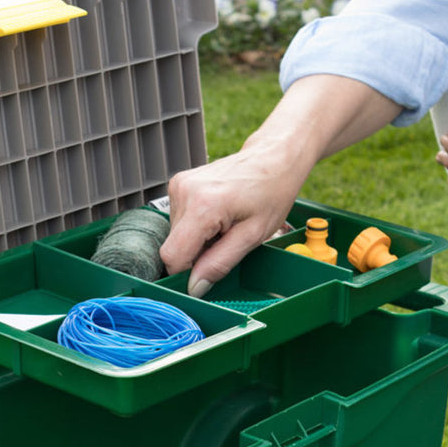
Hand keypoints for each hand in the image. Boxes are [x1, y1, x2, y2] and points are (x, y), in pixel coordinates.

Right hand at [160, 146, 302, 297]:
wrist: (274, 158)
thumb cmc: (271, 192)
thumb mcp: (252, 237)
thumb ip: (219, 264)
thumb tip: (195, 288)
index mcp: (203, 205)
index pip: (173, 256)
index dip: (186, 272)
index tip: (205, 273)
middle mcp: (184, 191)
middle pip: (174, 246)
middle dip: (196, 254)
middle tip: (225, 241)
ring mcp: (179, 184)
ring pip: (175, 235)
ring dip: (197, 240)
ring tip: (224, 225)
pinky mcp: (178, 183)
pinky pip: (178, 220)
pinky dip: (196, 227)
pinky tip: (217, 216)